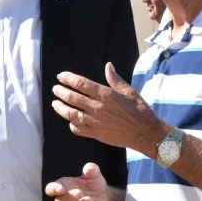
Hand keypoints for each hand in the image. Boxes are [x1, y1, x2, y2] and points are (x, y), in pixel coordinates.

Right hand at [44, 162, 109, 200]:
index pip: (51, 189)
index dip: (53, 189)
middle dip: (69, 198)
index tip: (60, 188)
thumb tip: (89, 168)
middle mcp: (65, 199)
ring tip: (89, 200)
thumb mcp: (94, 174)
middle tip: (80, 192)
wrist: (104, 196)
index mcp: (63, 186)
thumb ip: (91, 170)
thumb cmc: (93, 182)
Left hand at [51, 62, 165, 153]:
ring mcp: (96, 122)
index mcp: (106, 95)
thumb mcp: (129, 92)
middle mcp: (98, 108)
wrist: (146, 133)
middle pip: (73, 98)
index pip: (81, 83)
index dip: (68, 78)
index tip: (61, 76)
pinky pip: (79, 129)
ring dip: (61, 108)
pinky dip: (72, 124)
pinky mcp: (97, 134)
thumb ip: (115, 79)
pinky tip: (70, 121)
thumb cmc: (140, 111)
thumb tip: (108, 65)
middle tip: (55, 89)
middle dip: (61, 92)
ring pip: (71, 114)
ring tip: (55, 104)